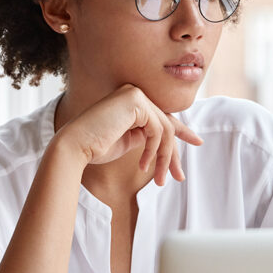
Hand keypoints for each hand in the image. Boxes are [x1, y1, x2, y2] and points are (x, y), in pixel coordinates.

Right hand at [57, 84, 201, 184]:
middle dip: (173, 153)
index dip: (182, 131)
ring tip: (159, 179)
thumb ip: (144, 135)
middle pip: (166, 124)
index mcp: (131, 101)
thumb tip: (164, 141)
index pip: (162, 116)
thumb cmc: (94, 148)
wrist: (74, 147)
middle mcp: (134, 93)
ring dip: (164, 157)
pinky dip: (154, 151)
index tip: (198, 142)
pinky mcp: (136, 101)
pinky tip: (144, 165)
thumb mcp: (126, 141)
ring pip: (165, 129)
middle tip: (179, 176)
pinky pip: (158, 130)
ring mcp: (135, 94)